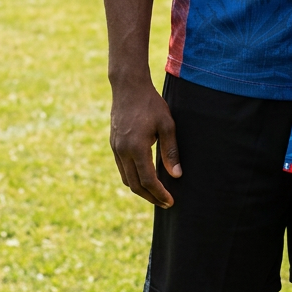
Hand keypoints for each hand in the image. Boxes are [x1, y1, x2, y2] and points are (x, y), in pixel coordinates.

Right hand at [109, 81, 180, 207]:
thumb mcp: (167, 125)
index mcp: (136, 148)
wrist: (128, 88)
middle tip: (165, 203)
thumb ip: (171, 150)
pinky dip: (133, 178)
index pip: (148, 180)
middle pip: (135, 185)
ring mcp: (115, 149)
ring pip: (126, 179)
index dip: (159, 193)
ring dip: (140, 190)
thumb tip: (177, 175)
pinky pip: (122, 168)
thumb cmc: (151, 104)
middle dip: (150, 197)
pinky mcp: (114, 144)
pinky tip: (144, 177)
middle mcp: (122, 152)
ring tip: (156, 194)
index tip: (170, 201)